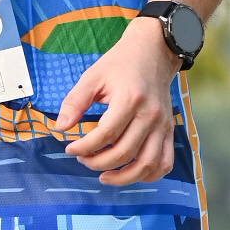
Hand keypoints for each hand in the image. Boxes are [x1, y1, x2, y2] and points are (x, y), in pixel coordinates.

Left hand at [53, 19, 180, 185]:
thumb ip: (74, 102)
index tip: (70, 148)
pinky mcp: (169, 131)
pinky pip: (165, 162)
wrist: (153, 52)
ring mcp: (162, 125)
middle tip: (83, 159)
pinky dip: (150, 175)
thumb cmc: (120, 64)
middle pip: (124, 152)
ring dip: (123, 177)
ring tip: (103, 176)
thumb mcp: (93, 76)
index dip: (84, 146)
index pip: (105, 134)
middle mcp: (149, 115)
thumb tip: (60, 127)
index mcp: (130, 99)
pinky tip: (131, 174)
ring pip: (147, 164)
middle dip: (97, 162)